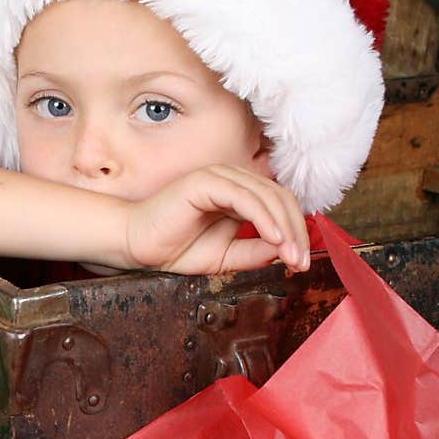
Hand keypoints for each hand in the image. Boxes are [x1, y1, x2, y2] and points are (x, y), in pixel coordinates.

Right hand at [124, 165, 309, 274]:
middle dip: (296, 231)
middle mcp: (233, 180)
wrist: (138, 248)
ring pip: (267, 196)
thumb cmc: (176, 248)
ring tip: (291, 255)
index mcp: (239, 194)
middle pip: (280, 198)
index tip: (301, 261)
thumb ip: (255, 251)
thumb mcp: (227, 257)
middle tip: (300, 261)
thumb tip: (286, 250)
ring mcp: (219, 177)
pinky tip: (274, 239)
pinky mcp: (205, 181)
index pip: (280, 205)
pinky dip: (263, 217)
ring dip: (284, 227)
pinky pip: (243, 197)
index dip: (296, 231)